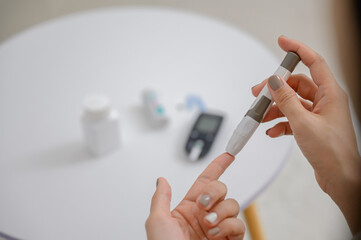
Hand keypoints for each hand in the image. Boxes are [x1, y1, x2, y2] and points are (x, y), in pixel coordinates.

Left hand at [145, 153, 244, 239]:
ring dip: (220, 212)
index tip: (228, 155)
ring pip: (232, 205)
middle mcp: (205, 216)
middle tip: (203, 204)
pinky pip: (239, 225)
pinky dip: (228, 227)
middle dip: (214, 192)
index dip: (217, 166)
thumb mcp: (156, 222)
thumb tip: (162, 180)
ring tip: (207, 226)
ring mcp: (218, 228)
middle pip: (221, 189)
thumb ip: (161, 198)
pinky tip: (215, 235)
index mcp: (188, 209)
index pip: (205, 181)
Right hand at [252, 36, 360, 233]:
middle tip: (258, 93)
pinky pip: (292, 117)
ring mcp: (318, 114)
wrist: (340, 179)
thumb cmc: (332, 153)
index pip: (313, 62)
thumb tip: (274, 81)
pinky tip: (271, 130)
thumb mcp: (303, 123)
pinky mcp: (311, 127)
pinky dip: (280, 122)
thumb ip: (286, 100)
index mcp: (330, 94)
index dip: (297, 50)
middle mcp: (325, 101)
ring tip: (261, 116)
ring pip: (292, 102)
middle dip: (276, 88)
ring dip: (275, 108)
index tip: (282, 42)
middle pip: (296, 84)